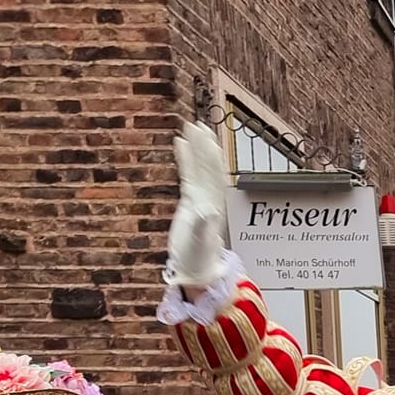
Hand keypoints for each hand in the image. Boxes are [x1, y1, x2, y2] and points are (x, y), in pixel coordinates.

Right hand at [166, 121, 230, 289]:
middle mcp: (209, 199)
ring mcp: (199, 198)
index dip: (207, 156)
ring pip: (199, 168)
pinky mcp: (190, 202)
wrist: (196, 271)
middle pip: (207, 167)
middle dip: (203, 146)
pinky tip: (180, 144)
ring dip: (196, 149)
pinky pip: (188, 175)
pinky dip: (185, 159)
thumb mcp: (199, 244)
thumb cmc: (198, 260)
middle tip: (197, 124)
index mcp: (213, 205)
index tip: (203, 137)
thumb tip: (208, 210)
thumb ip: (203, 227)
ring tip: (190, 127)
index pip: (211, 174)